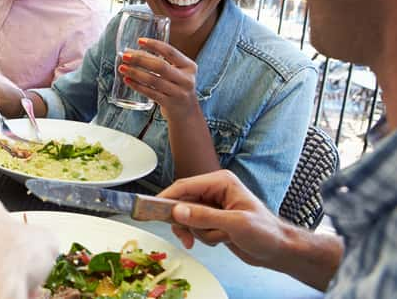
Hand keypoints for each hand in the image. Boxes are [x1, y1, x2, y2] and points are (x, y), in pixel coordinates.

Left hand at [118, 38, 198, 120]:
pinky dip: (137, 86)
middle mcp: (186, 79)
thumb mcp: (177, 72)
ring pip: (153, 80)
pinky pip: (150, 93)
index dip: (154, 45)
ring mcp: (178, 93)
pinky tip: (127, 80)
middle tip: (125, 56)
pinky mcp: (169, 104)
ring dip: (135, 73)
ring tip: (122, 67)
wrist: (186, 112)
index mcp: (189, 66)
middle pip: (160, 66)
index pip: (170, 52)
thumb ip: (161, 61)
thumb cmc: (177, 87)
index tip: (139, 41)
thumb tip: (132, 52)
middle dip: (140, 59)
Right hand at [157, 170, 286, 266]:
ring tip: (217, 238)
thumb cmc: (266, 232)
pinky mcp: (212, 219)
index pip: (186, 186)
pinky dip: (202, 236)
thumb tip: (178, 211)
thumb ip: (205, 217)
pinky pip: (194, 226)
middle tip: (187, 237)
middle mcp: (215, 191)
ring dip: (198, 232)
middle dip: (187, 222)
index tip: (152, 208)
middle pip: (183, 202)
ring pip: (187, 217)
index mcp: (221, 182)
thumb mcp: (235, 224)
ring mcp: (213, 206)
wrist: (279, 250)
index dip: (168, 197)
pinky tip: (218, 240)